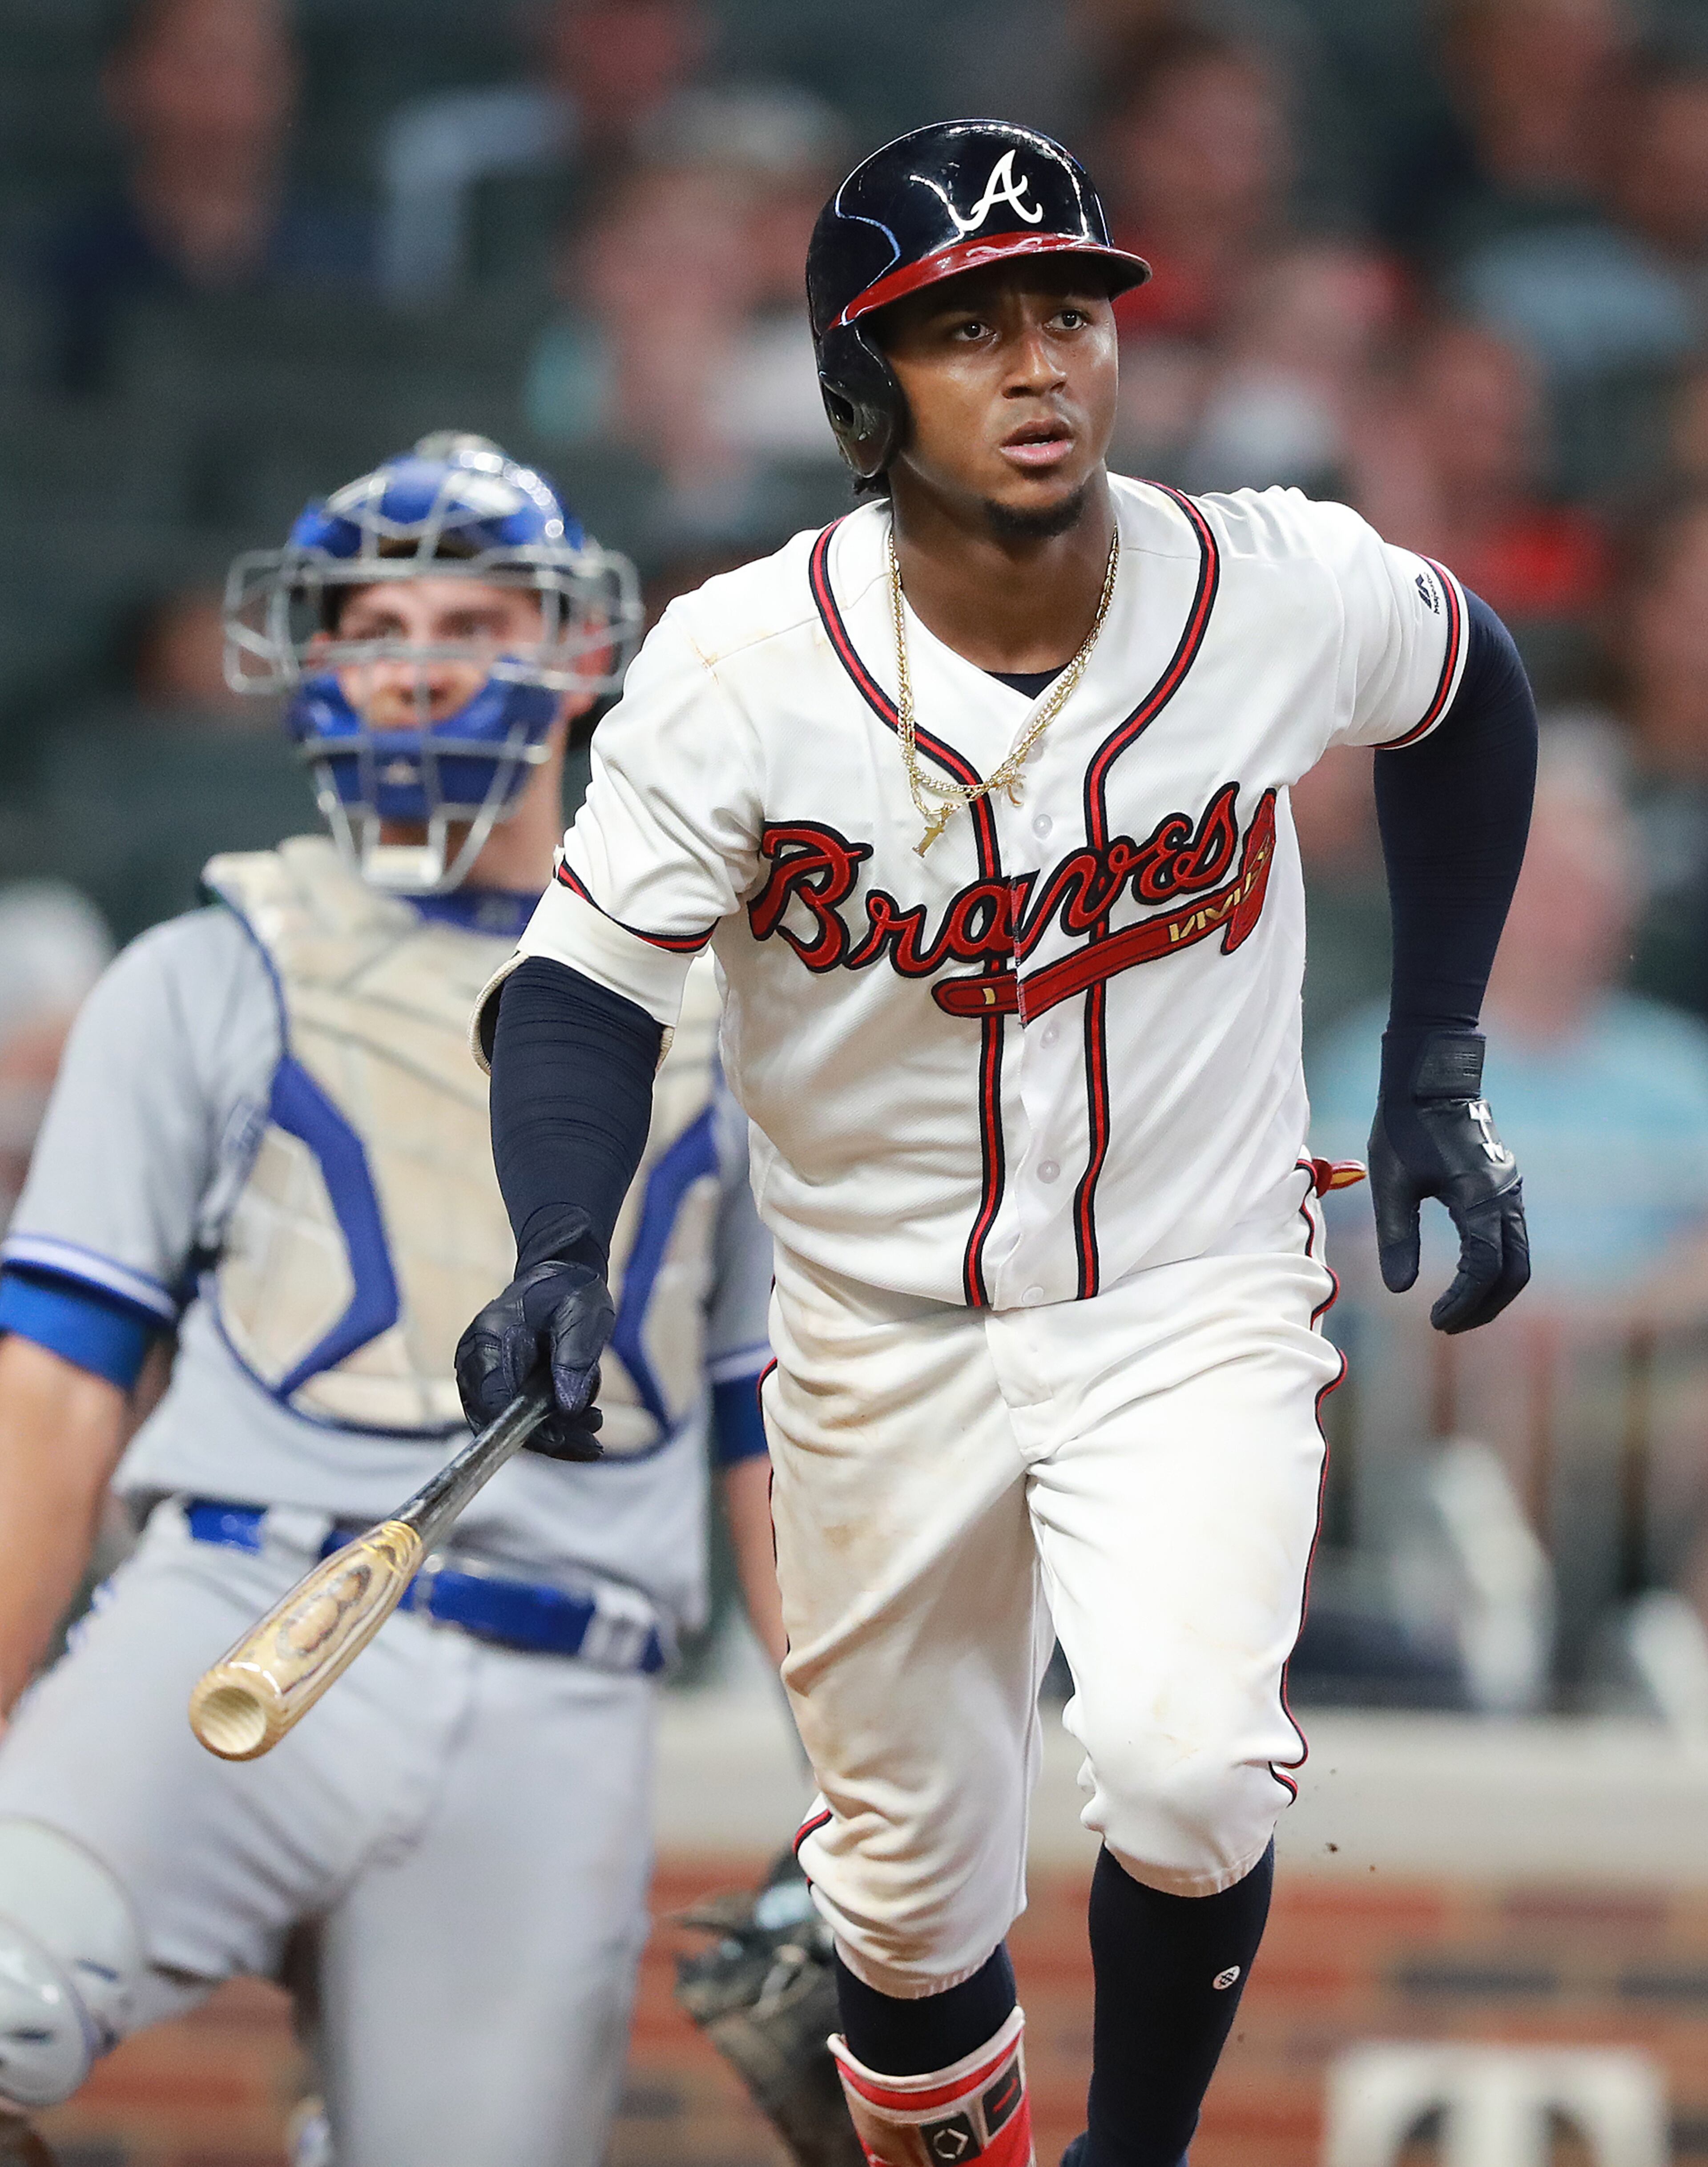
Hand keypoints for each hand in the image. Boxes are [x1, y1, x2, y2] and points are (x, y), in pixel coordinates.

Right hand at [455, 1260, 615, 1459]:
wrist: (561, 1279)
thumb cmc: (570, 1292)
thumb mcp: (582, 1314)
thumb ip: (574, 1357)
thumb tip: (568, 1408)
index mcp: (487, 1337)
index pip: (493, 1397)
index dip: (525, 1425)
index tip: (562, 1438)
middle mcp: (474, 1361)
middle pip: (498, 1421)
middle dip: (547, 1437)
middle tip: (593, 1443)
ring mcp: (482, 1376)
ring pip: (509, 1425)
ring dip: (554, 1434)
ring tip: (595, 1424)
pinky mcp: (498, 1386)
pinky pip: (518, 1418)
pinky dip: (550, 1425)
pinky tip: (585, 1423)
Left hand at [1367, 1028, 1529, 1334]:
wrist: (1430, 1078)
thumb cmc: (1404, 1126)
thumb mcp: (1391, 1183)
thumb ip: (1397, 1237)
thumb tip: (1399, 1289)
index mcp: (1481, 1197)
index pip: (1485, 1268)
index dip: (1463, 1302)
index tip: (1434, 1321)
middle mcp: (1506, 1196)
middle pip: (1514, 1272)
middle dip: (1484, 1306)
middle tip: (1447, 1325)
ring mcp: (1510, 1191)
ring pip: (1518, 1257)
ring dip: (1492, 1289)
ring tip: (1455, 1311)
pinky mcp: (1504, 1186)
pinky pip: (1511, 1237)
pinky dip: (1494, 1266)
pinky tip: (1465, 1278)